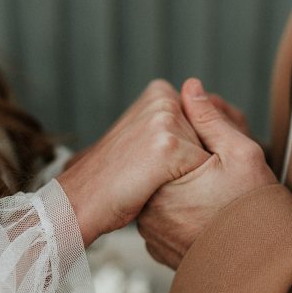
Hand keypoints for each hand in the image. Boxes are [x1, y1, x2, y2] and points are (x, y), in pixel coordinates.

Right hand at [58, 80, 209, 245]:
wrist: (82, 200)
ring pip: (210, 154)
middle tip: (154, 175)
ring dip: (195, 175)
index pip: (204, 124)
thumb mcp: (144, 139)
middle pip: (209, 137)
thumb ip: (172, 124)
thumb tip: (199, 107)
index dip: (189, 153)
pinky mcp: (170, 145)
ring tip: (155, 181)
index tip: (156, 164)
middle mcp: (164, 97)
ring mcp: (166, 118)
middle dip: (194, 162)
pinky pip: (204, 170)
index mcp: (159, 92)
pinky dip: (192, 188)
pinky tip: (160, 189)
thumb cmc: (113, 176)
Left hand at [138, 78, 276, 268]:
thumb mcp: (241, 154)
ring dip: (188, 184)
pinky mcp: (158, 247)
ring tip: (221, 195)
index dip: (202, 134)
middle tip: (227, 172)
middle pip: (165, 165)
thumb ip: (211, 118)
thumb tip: (190, 87)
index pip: (170, 137)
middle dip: (195, 158)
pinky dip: (183, 210)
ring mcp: (150, 231)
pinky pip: (166, 216)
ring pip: (165, 190)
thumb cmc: (256, 214)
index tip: (226, 146)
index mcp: (162, 180)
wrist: (262, 273)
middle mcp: (147, 207)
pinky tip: (210, 214)